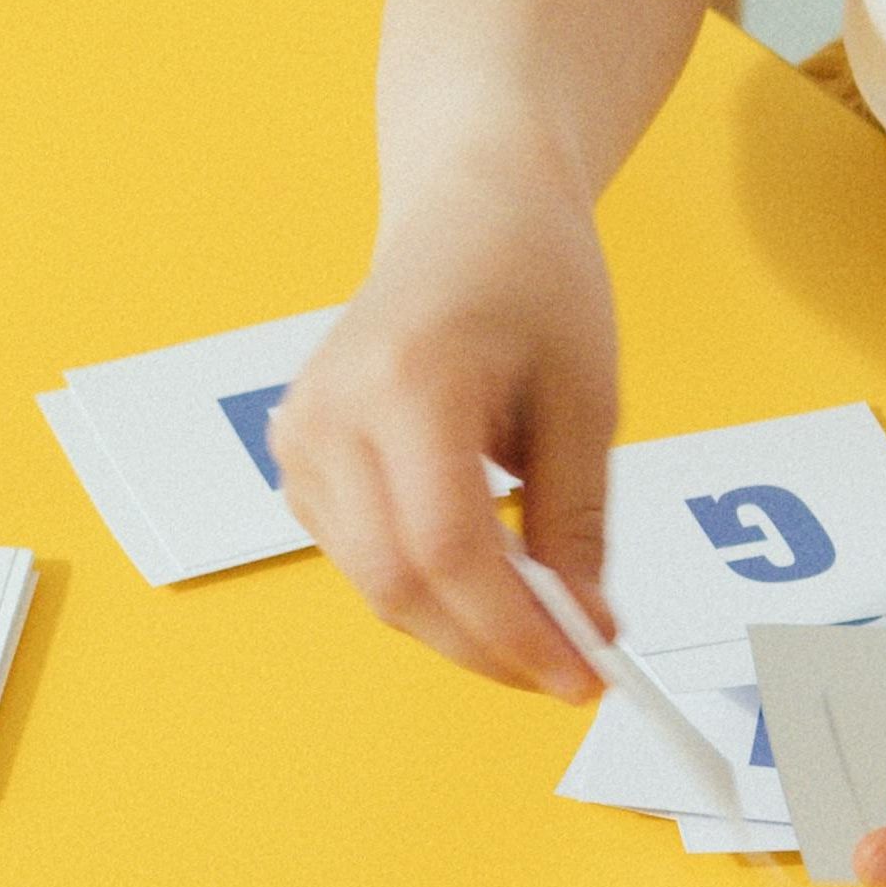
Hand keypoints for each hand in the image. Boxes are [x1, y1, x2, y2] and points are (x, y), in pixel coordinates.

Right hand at [267, 177, 622, 696]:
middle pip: (397, 583)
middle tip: (569, 668)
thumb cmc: (531, 278)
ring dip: (460, 623)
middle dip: (490, 645)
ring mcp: (301, 434)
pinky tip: (486, 572)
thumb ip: (577, 524)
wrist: (468, 211)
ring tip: (541, 615)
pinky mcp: (298, 454)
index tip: (582, 675)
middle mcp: (331, 412)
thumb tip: (587, 630)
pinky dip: (425, 587)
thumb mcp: (586, 400)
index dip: (515, 630)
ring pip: (375, 584)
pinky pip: (358, 556)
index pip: (445, 549)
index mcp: (406, 382)